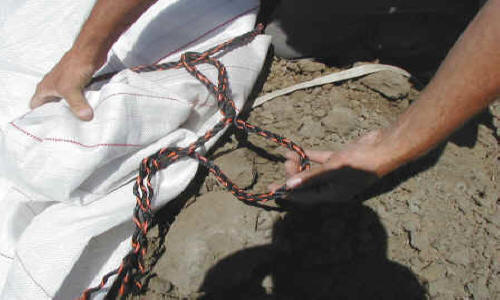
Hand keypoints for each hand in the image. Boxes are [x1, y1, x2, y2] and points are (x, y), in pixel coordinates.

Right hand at [30, 49, 101, 120]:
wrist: (89, 53)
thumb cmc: (73, 66)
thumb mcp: (70, 90)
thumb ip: (77, 105)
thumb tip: (85, 117)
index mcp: (44, 89)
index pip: (35, 106)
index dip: (40, 115)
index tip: (49, 125)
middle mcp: (53, 88)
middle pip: (52, 106)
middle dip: (59, 116)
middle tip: (66, 127)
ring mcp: (65, 86)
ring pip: (66, 103)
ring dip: (73, 110)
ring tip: (78, 122)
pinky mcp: (77, 85)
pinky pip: (78, 98)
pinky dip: (82, 104)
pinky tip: (88, 112)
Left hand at [270, 130, 392, 203]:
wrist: (382, 147)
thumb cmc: (359, 162)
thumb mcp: (332, 170)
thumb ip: (310, 177)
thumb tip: (290, 185)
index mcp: (332, 194)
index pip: (305, 197)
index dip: (288, 193)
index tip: (272, 189)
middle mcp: (333, 186)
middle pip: (307, 184)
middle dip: (294, 175)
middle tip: (285, 164)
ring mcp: (336, 173)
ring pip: (313, 172)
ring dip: (300, 164)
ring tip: (288, 155)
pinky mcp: (340, 160)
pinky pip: (321, 160)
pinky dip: (310, 156)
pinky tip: (298, 150)